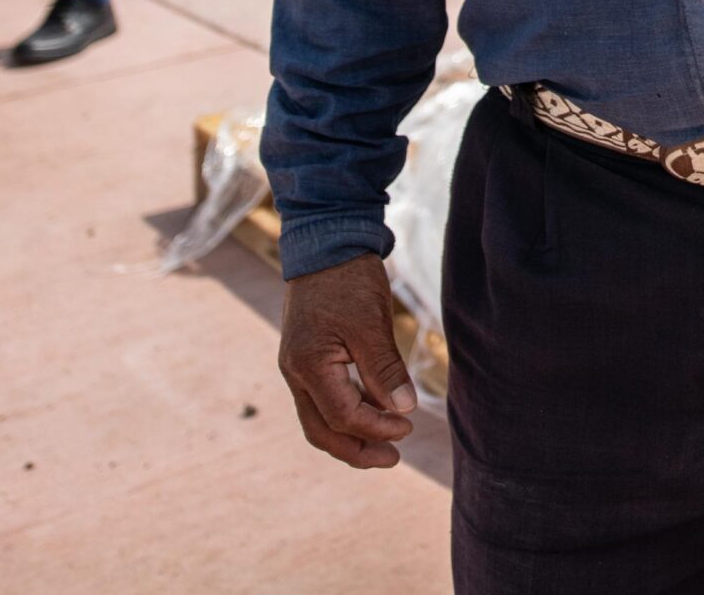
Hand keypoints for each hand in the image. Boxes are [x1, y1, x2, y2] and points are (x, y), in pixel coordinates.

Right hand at [278, 253, 416, 468]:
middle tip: (392, 460)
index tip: (407, 428)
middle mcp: (296, 373)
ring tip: (386, 446)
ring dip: (352, 435)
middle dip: (356, 450)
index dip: (376, 428)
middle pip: (322, 430)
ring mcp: (298, 367)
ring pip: (320, 418)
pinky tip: (373, 413)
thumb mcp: (371, 323)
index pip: (342, 415)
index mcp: (308, 366)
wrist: (325, 244)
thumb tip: (402, 410)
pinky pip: (323, 399)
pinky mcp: (308, 359)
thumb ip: (384, 368)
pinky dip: (347, 412)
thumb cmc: (348, 280)